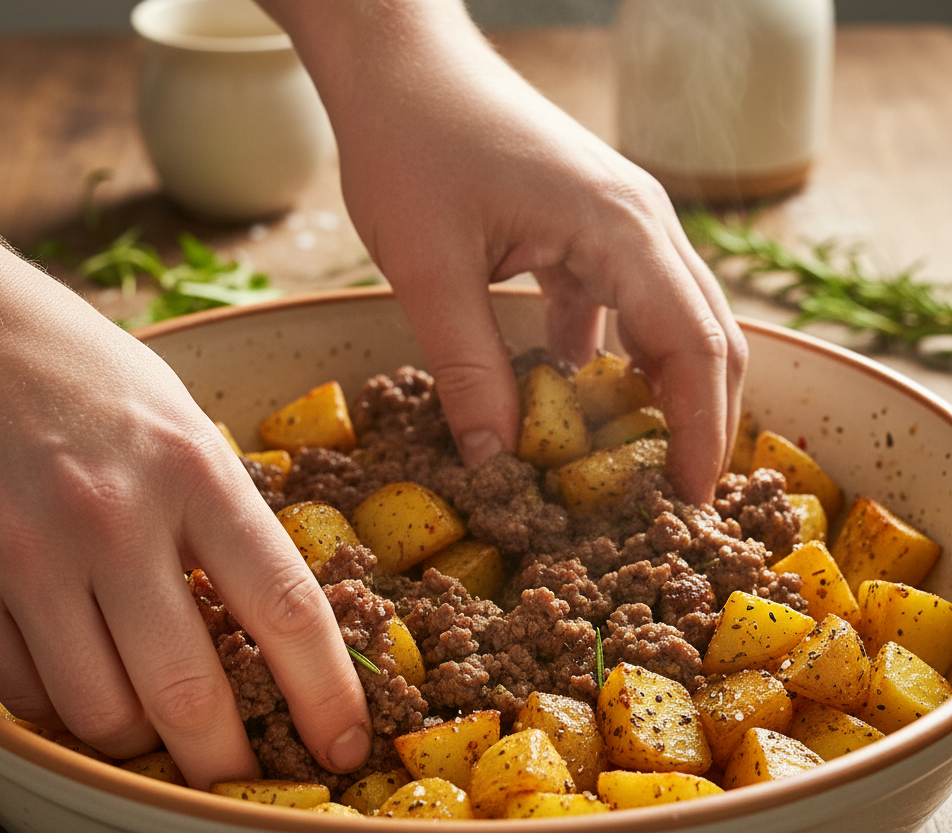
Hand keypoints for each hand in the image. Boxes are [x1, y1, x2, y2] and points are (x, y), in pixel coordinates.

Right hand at [0, 184, 370, 788]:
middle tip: (245, 776)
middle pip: (189, 694)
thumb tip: (261, 627)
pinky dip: (66, 711)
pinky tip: (81, 680)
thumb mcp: (181, 426)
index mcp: (191, 470)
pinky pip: (25, 696)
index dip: (326, 695)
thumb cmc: (82, 374)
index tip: (346, 745)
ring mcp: (26, 557)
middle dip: (228, 762)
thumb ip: (222, 523)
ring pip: (101, 715)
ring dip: (141, 739)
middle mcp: (111, 520)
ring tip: (156, 719)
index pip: (284, 609)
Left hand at [267, 0, 745, 504]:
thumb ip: (467, 368)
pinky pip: (621, 303)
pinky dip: (610, 356)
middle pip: (707, 336)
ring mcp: (620, 222)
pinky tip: (574, 393)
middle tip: (676, 498)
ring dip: (659, 390)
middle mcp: (642, 225)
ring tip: (635, 463)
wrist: (398, 58)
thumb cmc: (411, 144)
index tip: (693, 501)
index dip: (702, 432)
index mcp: (620, 231)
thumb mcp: (428, 271)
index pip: (695, 347)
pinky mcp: (587, 226)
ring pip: (670, 320)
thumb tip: (495, 461)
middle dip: (700, 419)